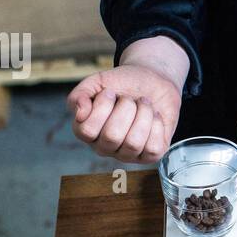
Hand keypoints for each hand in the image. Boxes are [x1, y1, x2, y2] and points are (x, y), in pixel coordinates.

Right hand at [67, 36, 188, 162]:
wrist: (152, 81)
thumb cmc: (122, 84)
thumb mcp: (97, 82)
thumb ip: (79, 95)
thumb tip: (80, 114)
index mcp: (87, 131)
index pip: (87, 131)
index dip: (102, 107)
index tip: (110, 92)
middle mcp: (105, 147)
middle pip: (112, 137)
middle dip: (125, 108)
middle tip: (129, 99)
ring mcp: (127, 154)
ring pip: (133, 143)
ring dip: (143, 115)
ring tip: (144, 104)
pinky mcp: (150, 156)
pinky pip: (152, 148)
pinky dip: (156, 125)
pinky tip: (154, 116)